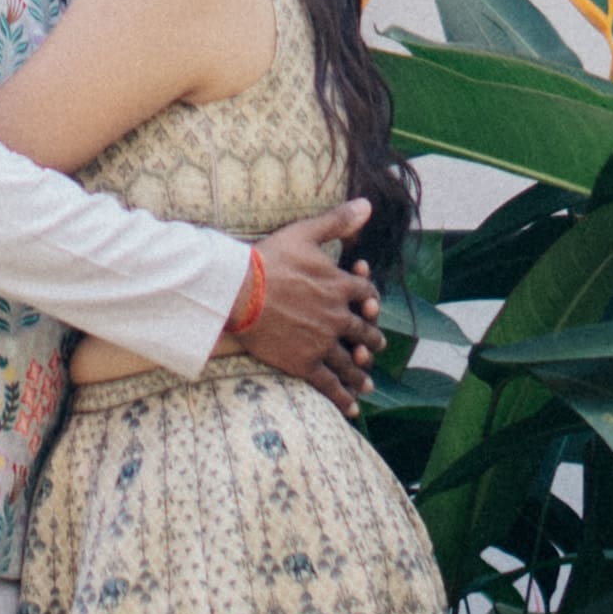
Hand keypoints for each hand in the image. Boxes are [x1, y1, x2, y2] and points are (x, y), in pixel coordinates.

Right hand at [225, 203, 381, 407]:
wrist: (238, 291)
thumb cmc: (269, 259)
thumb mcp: (305, 233)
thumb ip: (337, 222)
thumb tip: (366, 205)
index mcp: (340, 285)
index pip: (367, 295)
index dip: (371, 302)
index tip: (372, 309)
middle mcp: (337, 316)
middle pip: (364, 332)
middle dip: (371, 341)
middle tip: (374, 347)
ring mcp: (322, 342)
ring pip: (351, 362)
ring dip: (361, 373)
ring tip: (367, 383)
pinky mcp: (305, 363)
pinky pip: (330, 384)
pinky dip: (343, 398)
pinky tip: (352, 408)